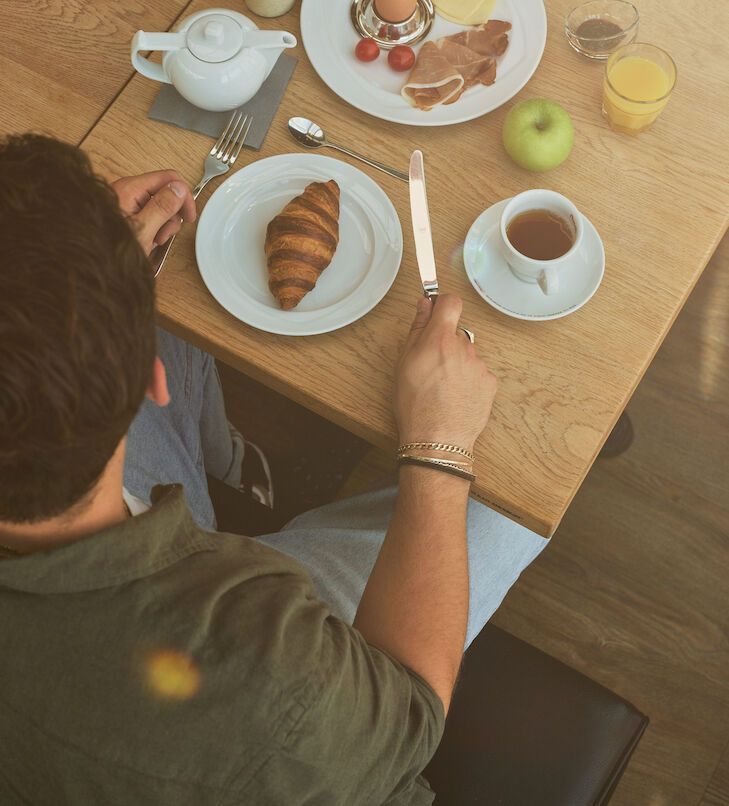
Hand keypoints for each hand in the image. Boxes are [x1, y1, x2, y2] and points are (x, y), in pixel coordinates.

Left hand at [112, 170, 195, 255]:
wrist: (94, 268)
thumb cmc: (111, 250)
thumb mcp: (143, 230)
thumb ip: (162, 206)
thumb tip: (179, 188)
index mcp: (131, 189)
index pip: (169, 179)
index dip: (184, 196)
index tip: (189, 216)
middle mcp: (128, 191)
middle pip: (165, 193)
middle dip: (172, 215)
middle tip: (165, 234)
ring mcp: (128, 203)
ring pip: (160, 207)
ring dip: (163, 226)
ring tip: (153, 241)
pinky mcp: (128, 215)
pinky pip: (150, 216)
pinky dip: (154, 230)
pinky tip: (147, 241)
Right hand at [394, 295, 496, 452]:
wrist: (437, 439)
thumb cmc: (415, 404)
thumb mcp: (404, 363)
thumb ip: (417, 329)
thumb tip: (424, 306)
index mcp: (440, 338)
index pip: (450, 301)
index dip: (442, 304)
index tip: (435, 312)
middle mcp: (464, 347)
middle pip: (455, 333)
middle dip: (444, 344)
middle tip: (429, 367)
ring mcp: (480, 365)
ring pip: (467, 355)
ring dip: (456, 364)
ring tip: (441, 388)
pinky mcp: (490, 383)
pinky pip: (477, 373)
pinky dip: (468, 381)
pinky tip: (455, 397)